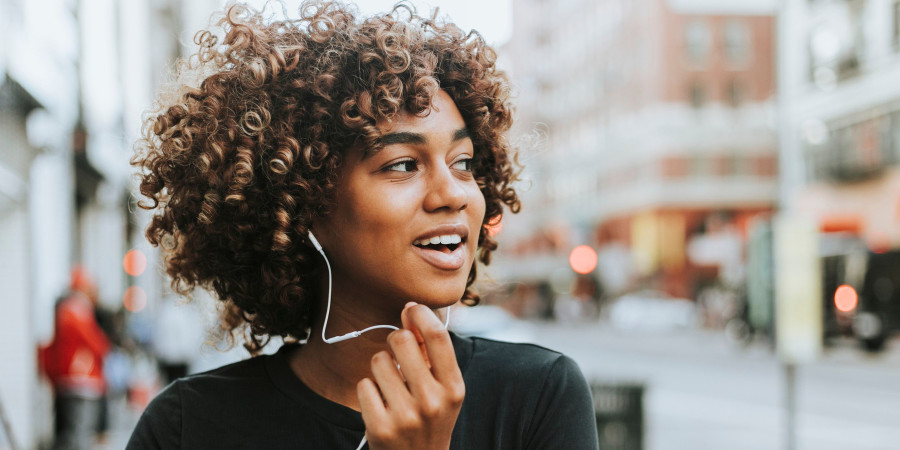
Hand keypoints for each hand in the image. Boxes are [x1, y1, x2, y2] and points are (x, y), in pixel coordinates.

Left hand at [357, 303, 464, 449]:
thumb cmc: (430, 416)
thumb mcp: (442, 387)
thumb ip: (429, 349)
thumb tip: (410, 309)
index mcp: (454, 388)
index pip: (437, 337)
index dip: (421, 314)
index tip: (411, 309)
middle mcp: (433, 402)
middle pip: (401, 340)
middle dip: (395, 341)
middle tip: (398, 355)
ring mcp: (406, 416)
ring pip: (378, 361)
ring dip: (380, 368)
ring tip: (391, 386)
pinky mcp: (380, 427)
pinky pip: (364, 385)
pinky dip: (368, 390)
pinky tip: (380, 404)